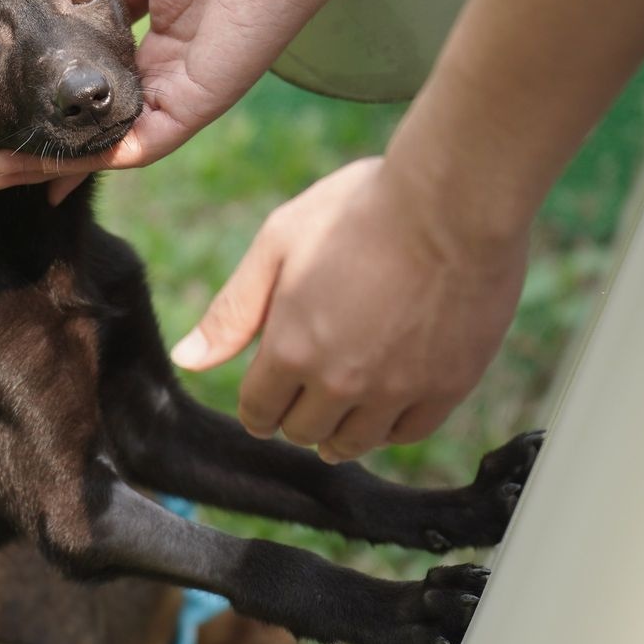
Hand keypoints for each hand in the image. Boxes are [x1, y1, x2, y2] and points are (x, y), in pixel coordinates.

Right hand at [0, 0, 339, 202]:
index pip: (95, 103)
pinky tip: (50, 168)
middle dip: (44, 158)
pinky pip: (137, 148)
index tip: (12, 131)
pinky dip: (92, 161)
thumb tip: (69, 9)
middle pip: (93, 137)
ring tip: (5, 172)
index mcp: (156, 56)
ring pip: (107, 152)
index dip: (55, 121)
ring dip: (55, 167)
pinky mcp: (194, 111)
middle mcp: (164, 88)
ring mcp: (179, 104)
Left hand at [170, 157, 526, 461]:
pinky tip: (387, 406)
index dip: (257, 407)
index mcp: (290, 350)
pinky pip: (408, 433)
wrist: (456, 200)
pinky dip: (391, 428)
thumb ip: (232, 312)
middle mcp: (341, 381)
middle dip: (295, 416)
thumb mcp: (277, 245)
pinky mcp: (448, 385)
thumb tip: (186, 360)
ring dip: (339, 431)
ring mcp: (397, 389)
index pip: (258, 411)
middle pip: (304, 432)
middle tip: (305, 395)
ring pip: (355, 443)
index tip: (266, 398)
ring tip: (341, 409)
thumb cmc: (360, 210)